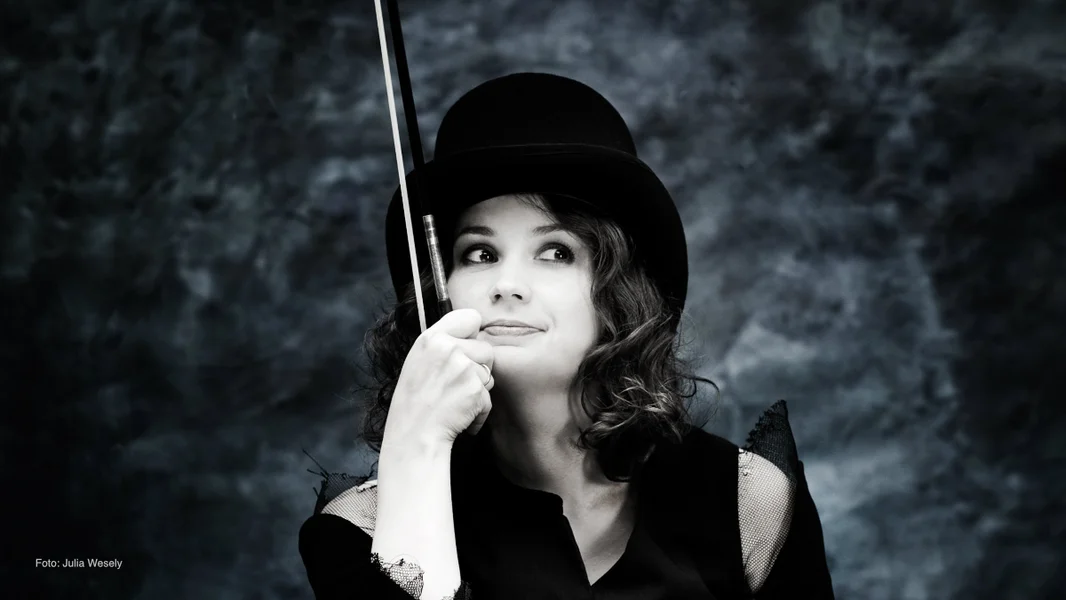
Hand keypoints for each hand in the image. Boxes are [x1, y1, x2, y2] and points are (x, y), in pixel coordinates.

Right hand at [383, 308, 494, 449]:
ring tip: (455, 401)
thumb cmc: (415, 402)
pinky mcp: (475, 389)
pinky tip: (460, 415)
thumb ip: (444, 345)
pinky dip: (479, 411)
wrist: (413, 435)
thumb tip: (472, 335)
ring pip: (489, 374)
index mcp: (431, 338)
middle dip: (479, 367)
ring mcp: (463, 368)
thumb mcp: (419, 361)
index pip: (470, 317)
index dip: (473, 334)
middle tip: (456, 384)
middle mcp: (448, 348)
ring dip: (478, 390)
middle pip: (486, 349)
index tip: (466, 348)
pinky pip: (489, 397)